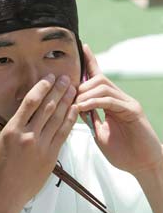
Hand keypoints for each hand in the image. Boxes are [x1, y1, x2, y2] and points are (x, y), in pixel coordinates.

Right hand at [0, 74, 77, 212]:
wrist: (5, 195)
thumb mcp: (2, 140)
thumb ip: (16, 124)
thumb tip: (29, 108)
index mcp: (12, 129)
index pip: (30, 102)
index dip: (42, 87)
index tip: (49, 77)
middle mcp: (27, 136)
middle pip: (47, 107)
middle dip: (58, 90)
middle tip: (66, 77)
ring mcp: (41, 146)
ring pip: (57, 118)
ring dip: (66, 101)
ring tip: (73, 89)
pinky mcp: (51, 157)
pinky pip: (63, 134)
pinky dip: (69, 120)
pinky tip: (74, 109)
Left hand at [75, 44, 162, 175]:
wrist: (143, 166)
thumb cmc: (122, 152)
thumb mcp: (99, 132)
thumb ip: (89, 118)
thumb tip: (75, 105)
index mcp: (111, 101)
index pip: (99, 77)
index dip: (90, 61)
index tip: (82, 47)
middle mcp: (120, 98)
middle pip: (98, 78)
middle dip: (80, 85)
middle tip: (68, 96)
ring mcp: (127, 103)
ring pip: (103, 86)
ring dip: (85, 94)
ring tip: (75, 104)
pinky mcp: (133, 111)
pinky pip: (110, 100)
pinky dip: (94, 102)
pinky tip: (83, 107)